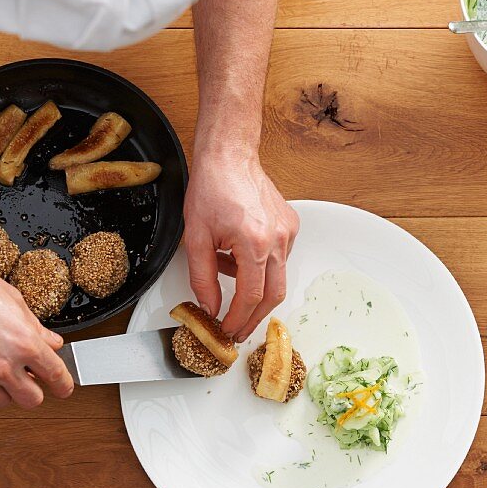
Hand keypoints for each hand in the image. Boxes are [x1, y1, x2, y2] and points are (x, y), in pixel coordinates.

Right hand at [0, 247, 72, 407]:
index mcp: (24, 343)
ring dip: (4, 389)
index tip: (64, 388)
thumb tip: (52, 343)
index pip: (56, 376)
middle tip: (28, 377)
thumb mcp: (14, 301)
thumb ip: (36, 329)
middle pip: (33, 400)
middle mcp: (3, 366)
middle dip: (34, 389)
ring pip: (3, 402)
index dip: (64, 385)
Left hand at [184, 150, 298, 341]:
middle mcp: (278, 239)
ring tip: (225, 269)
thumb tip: (211, 306)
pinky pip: (279, 258)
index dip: (238, 319)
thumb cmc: (211, 188)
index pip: (250, 296)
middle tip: (238, 328)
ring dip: (252, 284)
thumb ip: (202, 278)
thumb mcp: (196, 238)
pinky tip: (237, 252)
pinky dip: (259, 265)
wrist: (229, 157)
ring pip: (276, 276)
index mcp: (254, 243)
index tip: (227, 330)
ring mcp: (288, 232)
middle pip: (273, 295)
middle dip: (254, 316)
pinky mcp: (291, 226)